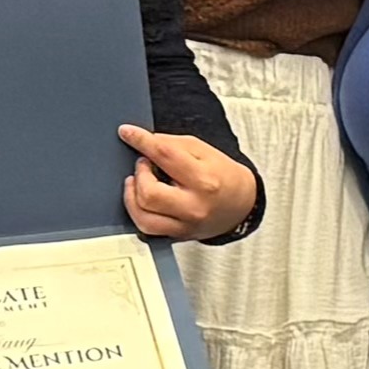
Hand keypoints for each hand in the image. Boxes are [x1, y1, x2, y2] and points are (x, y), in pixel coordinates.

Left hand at [120, 124, 258, 241]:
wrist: (241, 205)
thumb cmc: (224, 176)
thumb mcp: (204, 150)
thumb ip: (173, 145)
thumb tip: (145, 142)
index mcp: (203, 180)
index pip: (165, 155)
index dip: (141, 140)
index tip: (127, 132)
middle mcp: (193, 206)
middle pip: (148, 193)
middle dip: (139, 174)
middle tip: (143, 164)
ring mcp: (185, 226)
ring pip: (142, 217)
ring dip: (132, 195)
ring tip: (140, 182)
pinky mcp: (177, 236)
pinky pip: (146, 229)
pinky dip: (138, 211)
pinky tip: (142, 200)